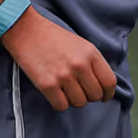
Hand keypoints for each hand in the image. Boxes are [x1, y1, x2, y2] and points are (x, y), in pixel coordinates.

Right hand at [0, 7, 117, 111]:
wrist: (28, 31)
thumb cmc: (54, 38)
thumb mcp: (81, 44)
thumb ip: (92, 62)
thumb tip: (101, 83)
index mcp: (91, 53)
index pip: (109, 81)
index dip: (108, 93)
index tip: (105, 97)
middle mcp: (80, 65)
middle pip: (95, 95)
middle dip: (90, 96)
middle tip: (82, 92)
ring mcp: (64, 76)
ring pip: (79, 103)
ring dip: (75, 100)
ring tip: (68, 91)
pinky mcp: (47, 85)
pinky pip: (61, 106)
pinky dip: (60, 104)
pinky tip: (57, 94)